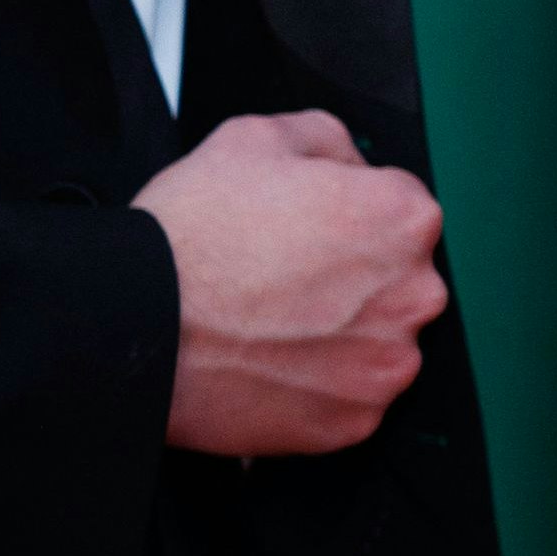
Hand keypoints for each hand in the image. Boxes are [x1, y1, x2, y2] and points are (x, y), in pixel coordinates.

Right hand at [134, 110, 444, 455]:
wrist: (141, 322)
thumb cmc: (191, 236)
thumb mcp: (249, 137)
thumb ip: (323, 137)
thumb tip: (348, 161)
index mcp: (399, 219)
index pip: (399, 203)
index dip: (344, 204)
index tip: (307, 219)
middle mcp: (414, 294)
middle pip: (395, 274)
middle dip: (350, 270)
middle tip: (280, 267)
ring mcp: (389, 364)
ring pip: (375, 337)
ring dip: (337, 328)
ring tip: (268, 315)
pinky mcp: (358, 418)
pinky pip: (349, 392)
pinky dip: (317, 378)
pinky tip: (268, 354)